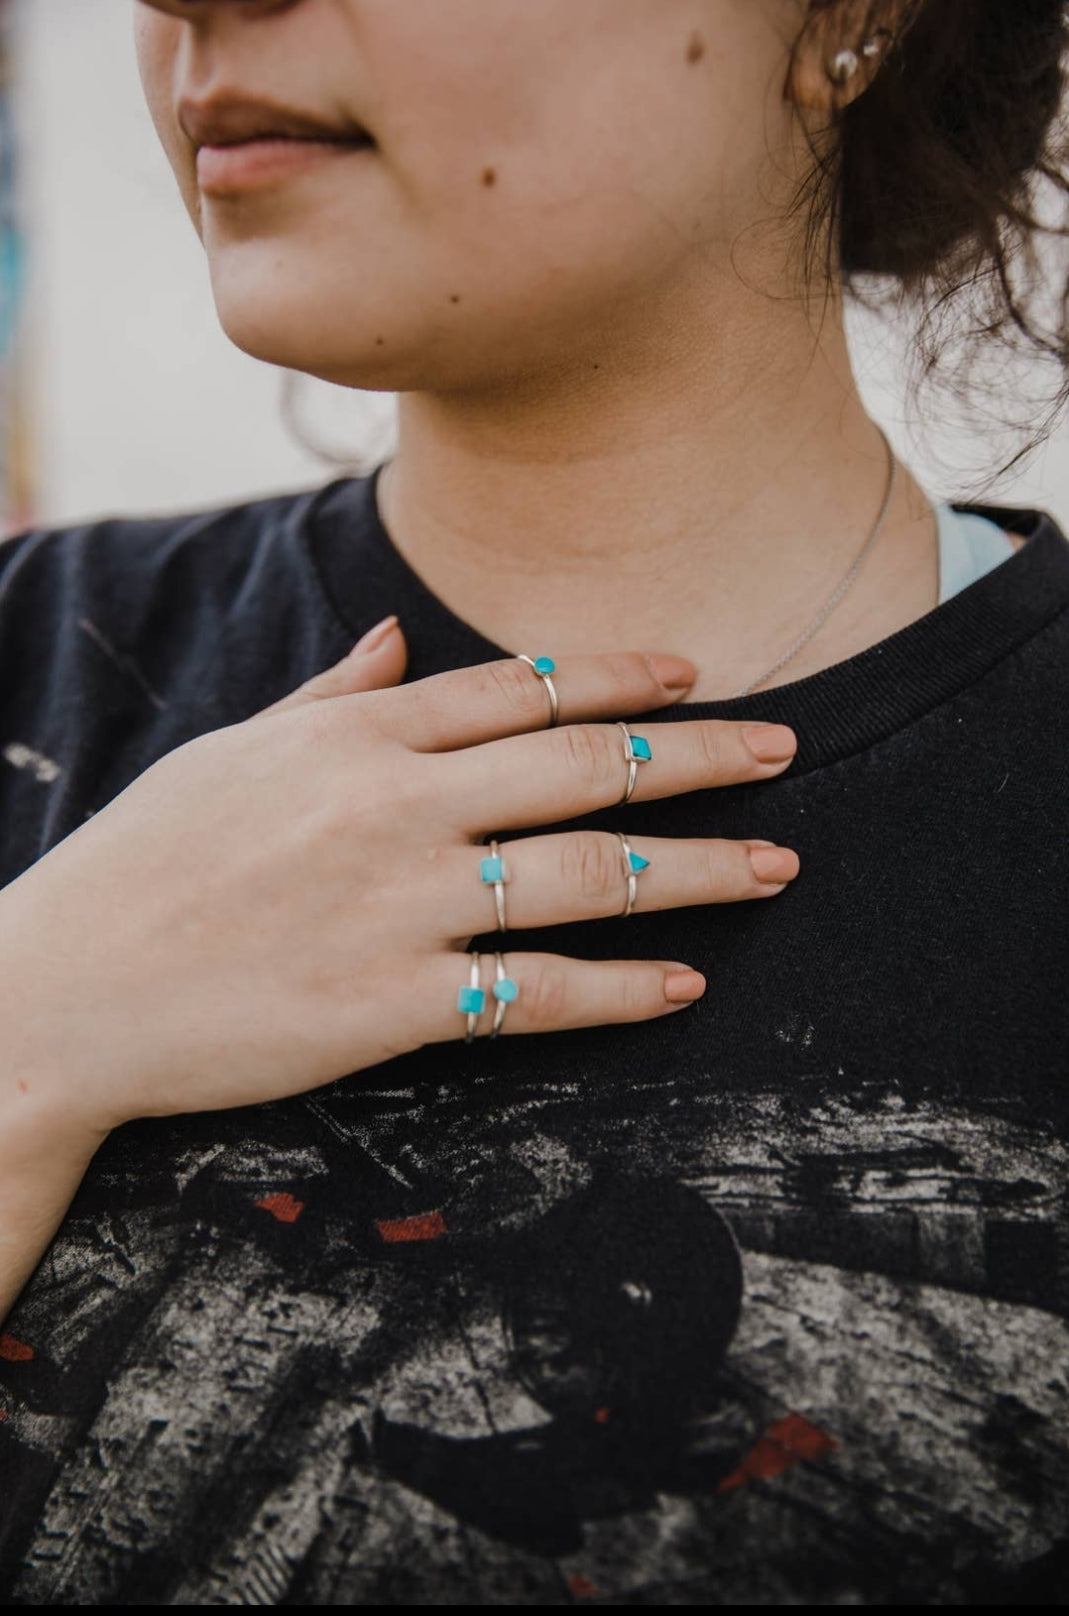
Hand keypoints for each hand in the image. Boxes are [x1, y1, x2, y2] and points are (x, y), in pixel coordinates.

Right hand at [0, 617, 797, 1137]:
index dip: (620, 674)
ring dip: (698, 867)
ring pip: (587, 872)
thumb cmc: (143, 865)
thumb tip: (398, 643)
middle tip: (783, 746)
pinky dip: (621, 988)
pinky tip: (686, 983)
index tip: (692, 672)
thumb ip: (332, 698)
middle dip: (699, 753)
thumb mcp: (232, 755)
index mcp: (357, 736)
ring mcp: (402, 905)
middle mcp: (396, 806)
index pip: (521, 687)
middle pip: (584, 764)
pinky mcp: (395, 1005)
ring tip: (777, 864)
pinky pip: (538, 993)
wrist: (64, 990)